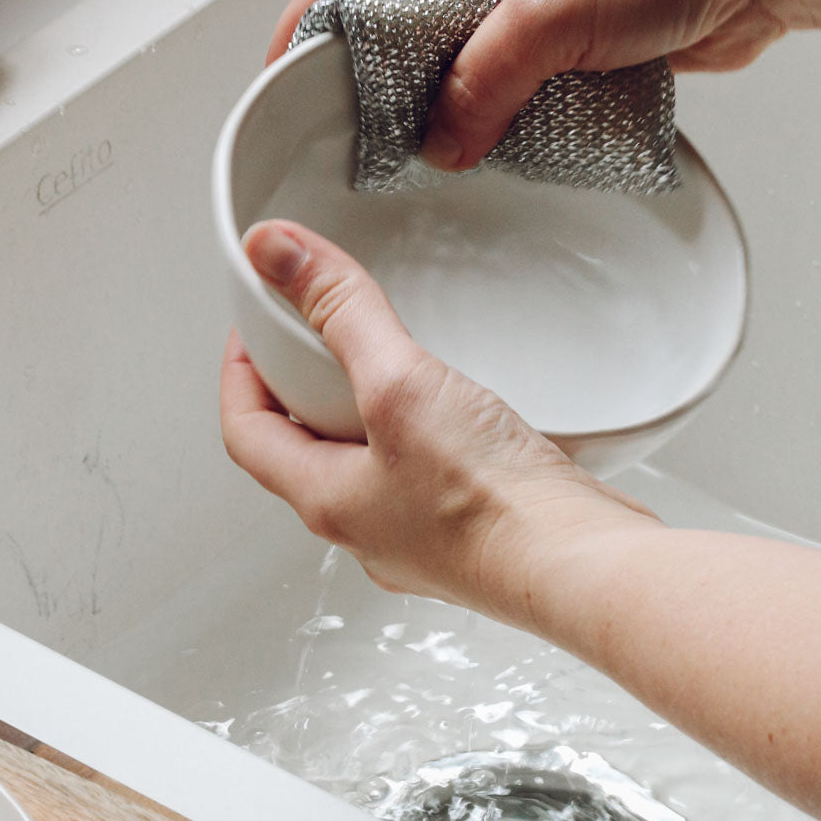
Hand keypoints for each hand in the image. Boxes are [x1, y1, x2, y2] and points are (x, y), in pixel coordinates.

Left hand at [219, 220, 656, 623]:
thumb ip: (342, 314)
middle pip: (304, 449)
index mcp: (326, 502)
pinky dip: (424, 437)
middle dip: (303, 389)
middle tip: (316, 338)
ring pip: (367, 465)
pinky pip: (425, 478)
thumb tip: (279, 254)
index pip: (246, 432)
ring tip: (389, 367)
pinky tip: (460, 415)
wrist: (580, 565)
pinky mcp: (470, 534)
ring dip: (366, 415)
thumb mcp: (402, 386)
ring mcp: (418, 539)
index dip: (240, 372)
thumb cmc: (493, 509)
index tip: (253, 327)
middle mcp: (365, 529)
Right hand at [268, 0, 789, 171]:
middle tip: (363, 140)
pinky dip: (500, 124)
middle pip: (400, 31)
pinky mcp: (565, 47)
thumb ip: (483, 83)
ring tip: (432, 156)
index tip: (282, 84)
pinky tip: (497, 152)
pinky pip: (510, 94)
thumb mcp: (549, 17)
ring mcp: (527, 7)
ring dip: (449, 113)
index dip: (307, 28)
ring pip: (458, 70)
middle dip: (380, 87)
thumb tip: (441, 138)